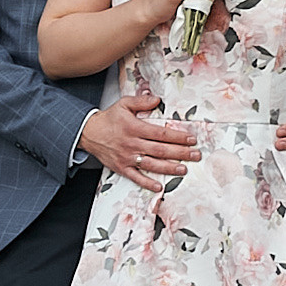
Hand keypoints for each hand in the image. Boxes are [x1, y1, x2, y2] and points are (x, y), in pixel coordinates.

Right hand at [79, 88, 198, 192]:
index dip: (177, 137)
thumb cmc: (109, 119)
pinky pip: (135, 177)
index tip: (191, 139)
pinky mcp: (121, 168)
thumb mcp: (124, 104)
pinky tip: (159, 187)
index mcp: (134, 128)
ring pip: (151, 165)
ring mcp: (127, 157)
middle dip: (180, 153)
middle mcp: (132, 144)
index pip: (161, 133)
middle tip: (195, 155)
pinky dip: (147, 183)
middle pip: (160, 150)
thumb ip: (141, 101)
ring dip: (169, 168)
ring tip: (184, 170)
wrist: (89, 133)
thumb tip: (157, 99)